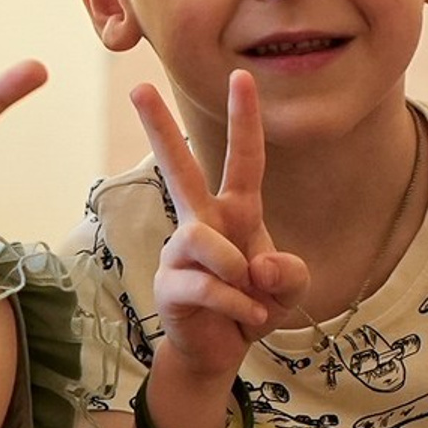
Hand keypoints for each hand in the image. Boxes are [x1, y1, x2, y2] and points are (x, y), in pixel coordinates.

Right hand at [131, 73, 309, 387]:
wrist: (222, 352)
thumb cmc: (253, 306)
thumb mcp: (289, 289)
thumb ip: (289, 274)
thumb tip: (254, 265)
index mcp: (236, 212)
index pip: (243, 159)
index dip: (245, 119)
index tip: (241, 75)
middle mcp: (203, 223)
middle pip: (179, 168)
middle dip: (160, 128)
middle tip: (138, 87)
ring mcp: (180, 252)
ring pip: (203, 239)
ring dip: (236, 272)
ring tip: (251, 298)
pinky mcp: (169, 284)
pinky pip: (205, 285)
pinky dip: (236, 304)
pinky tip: (247, 318)